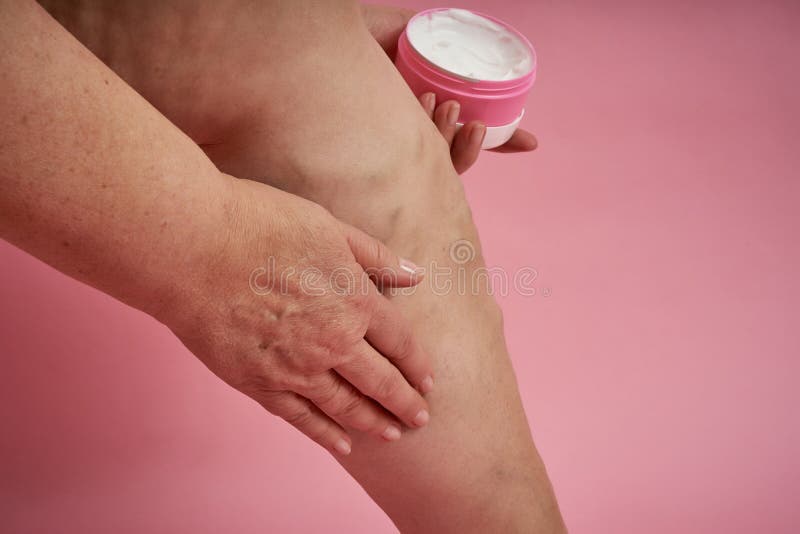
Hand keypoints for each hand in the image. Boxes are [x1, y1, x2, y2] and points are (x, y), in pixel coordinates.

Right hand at [166, 177, 433, 454]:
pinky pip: (301, 418)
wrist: (191, 247)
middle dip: (406, 403)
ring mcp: (296, 367)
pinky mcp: (259, 383)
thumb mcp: (329, 226)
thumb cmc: (259, 224)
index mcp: (356, 300)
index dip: (418, 365)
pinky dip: (326, 434)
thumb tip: (417, 275)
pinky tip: (344, 444)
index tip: (429, 381)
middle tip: (422, 419)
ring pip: (346, 406)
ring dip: (374, 423)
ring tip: (393, 433)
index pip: (401, 343)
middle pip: (381, 382)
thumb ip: (376, 256)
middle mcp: (334, 340)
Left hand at [361, 4, 537, 172]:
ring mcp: (396, 155)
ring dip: (454, 146)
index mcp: (420, 114)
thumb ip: (420, 34)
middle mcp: (410, 138)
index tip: (530, 144)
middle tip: (468, 120)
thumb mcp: (390, 34)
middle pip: (459, 155)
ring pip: (441, 168)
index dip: (502, 141)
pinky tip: (430, 120)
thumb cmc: (345, 47)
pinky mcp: (378, 169)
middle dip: (474, 144)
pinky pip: (415, 176)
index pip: (468, 131)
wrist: (311, 56)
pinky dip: (433, 154)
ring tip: (446, 110)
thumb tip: (451, 35)